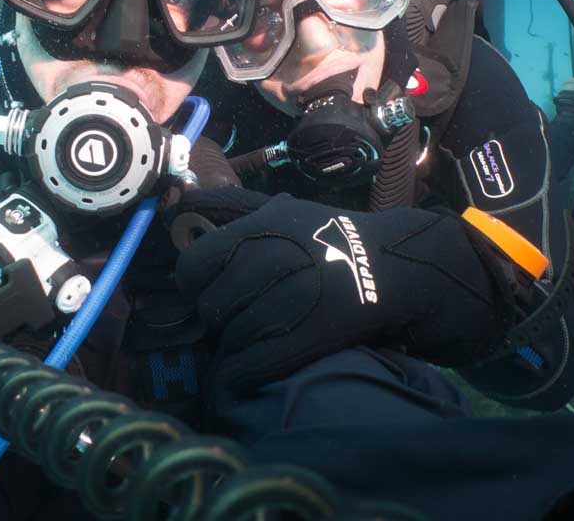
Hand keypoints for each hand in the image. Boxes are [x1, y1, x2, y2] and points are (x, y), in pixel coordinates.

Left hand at [171, 189, 507, 395]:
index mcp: (257, 230)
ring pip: (228, 340)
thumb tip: (180, 199)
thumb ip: (230, 205)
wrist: (393, 269)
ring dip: (234, 346)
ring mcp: (287, 303)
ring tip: (253, 338)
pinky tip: (247, 370)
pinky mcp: (303, 340)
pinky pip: (248, 367)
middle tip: (237, 316)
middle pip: (209, 308)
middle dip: (218, 316)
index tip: (212, 288)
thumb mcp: (279, 207)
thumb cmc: (329, 235)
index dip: (196, 283)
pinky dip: (240, 373)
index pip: (190, 267)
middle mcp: (268, 262)